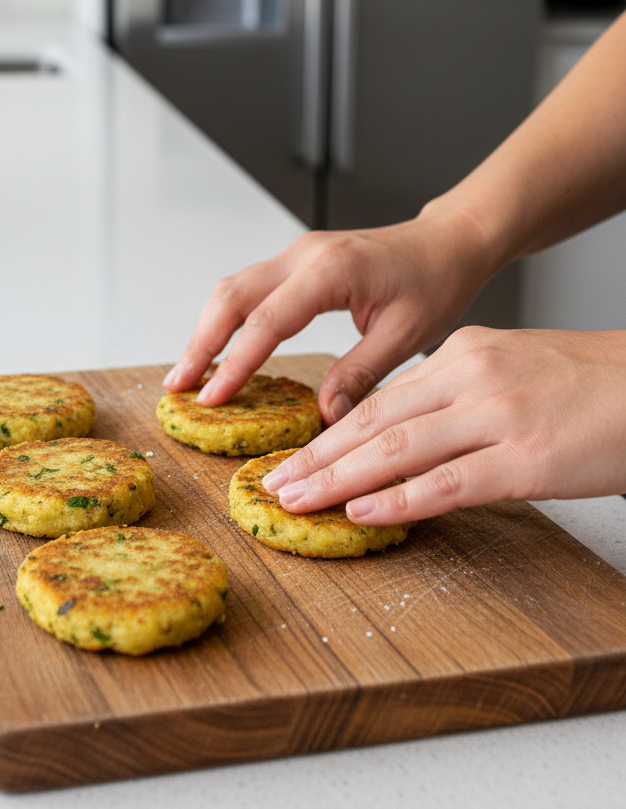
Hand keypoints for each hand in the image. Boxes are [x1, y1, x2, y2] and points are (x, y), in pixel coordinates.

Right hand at [163, 210, 494, 423]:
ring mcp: (297, 254)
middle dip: (200, 343)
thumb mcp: (407, 335)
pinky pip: (249, 287)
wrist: (449, 241)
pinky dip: (227, 318)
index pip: (266, 322)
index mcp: (330, 271)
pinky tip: (219, 346)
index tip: (210, 398)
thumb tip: (323, 415)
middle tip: (179, 385)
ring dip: (207, 329)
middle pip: (231, 296)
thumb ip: (360, 373)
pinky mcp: (297, 261)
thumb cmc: (437, 282)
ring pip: (232, 288)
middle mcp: (304, 255)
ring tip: (188, 372)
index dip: (234, 363)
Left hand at [263, 326, 625, 523]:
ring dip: (338, 480)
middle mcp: (470, 377)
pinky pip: (447, 483)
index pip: (381, 401)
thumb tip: (406, 431)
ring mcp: (497, 417)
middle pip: (373, 423)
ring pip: (397, 451)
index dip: (330, 434)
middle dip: (317, 458)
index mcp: (463, 353)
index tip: (295, 457)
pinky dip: (398, 500)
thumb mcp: (512, 368)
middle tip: (274, 484)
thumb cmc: (592, 383)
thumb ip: (457, 394)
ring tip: (297, 502)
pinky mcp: (527, 458)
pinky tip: (361, 513)